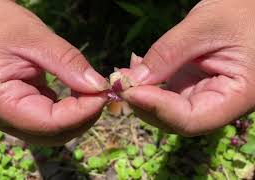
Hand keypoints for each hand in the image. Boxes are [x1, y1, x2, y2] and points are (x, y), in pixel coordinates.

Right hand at [0, 0, 108, 144]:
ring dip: (74, 117)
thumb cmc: (0, 21)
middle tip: (102, 94)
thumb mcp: (37, 37)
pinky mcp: (13, 109)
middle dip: (81, 119)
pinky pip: (44, 120)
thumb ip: (68, 64)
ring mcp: (3, 115)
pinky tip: (75, 94)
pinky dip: (64, 112)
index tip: (104, 94)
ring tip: (92, 93)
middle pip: (49, 134)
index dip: (81, 114)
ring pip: (48, 132)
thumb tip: (99, 87)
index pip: (47, 123)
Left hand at [120, 0, 254, 135]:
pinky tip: (135, 69)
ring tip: (124, 74)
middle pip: (175, 120)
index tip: (129, 91)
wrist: (252, 9)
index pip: (191, 119)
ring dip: (141, 96)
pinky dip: (148, 84)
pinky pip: (166, 94)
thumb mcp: (204, 26)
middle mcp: (220, 103)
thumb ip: (168, 54)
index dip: (157, 109)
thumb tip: (132, 82)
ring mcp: (204, 96)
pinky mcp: (192, 86)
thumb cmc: (242, 11)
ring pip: (167, 110)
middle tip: (120, 82)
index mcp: (237, 96)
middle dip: (143, 105)